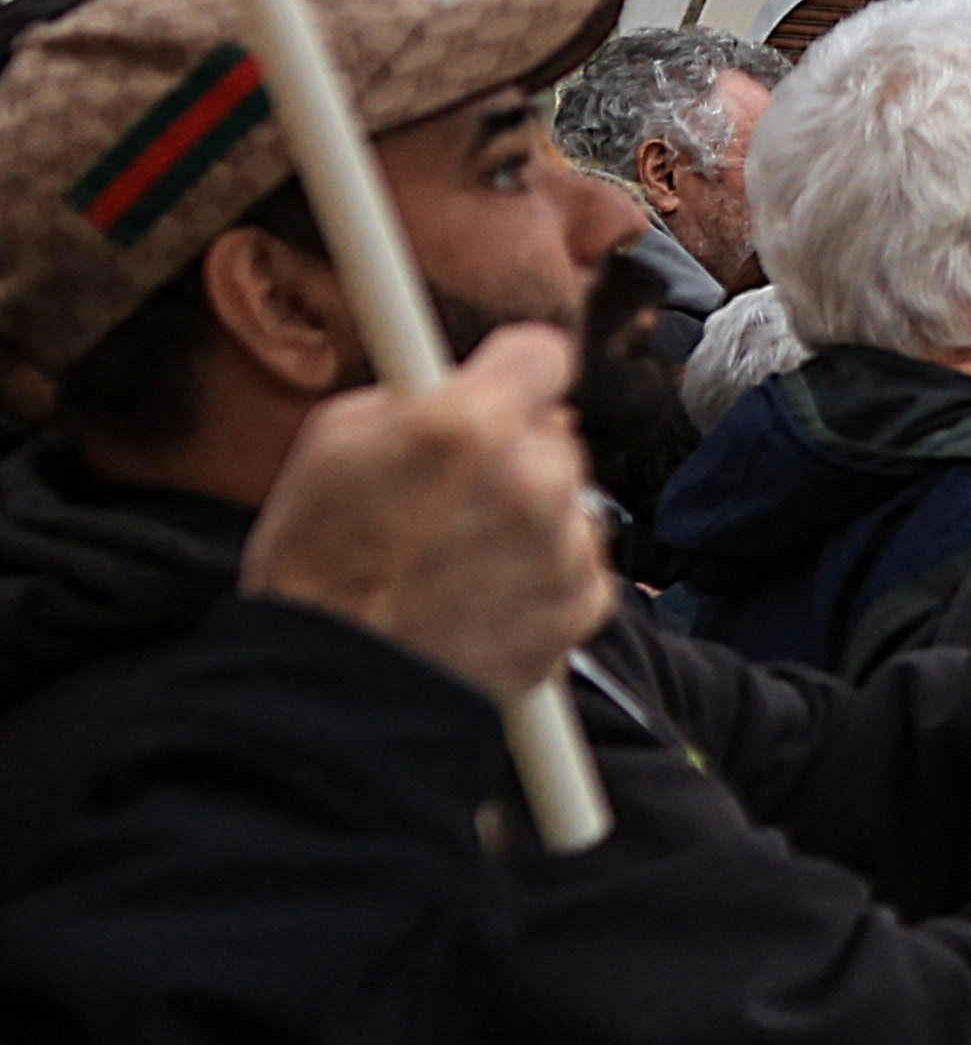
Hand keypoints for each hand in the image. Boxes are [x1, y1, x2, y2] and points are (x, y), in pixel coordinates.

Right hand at [241, 333, 613, 703]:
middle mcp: (530, 478)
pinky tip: (481, 594)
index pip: (543, 353)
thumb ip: (411, 396)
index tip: (501, 385)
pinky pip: (579, 562)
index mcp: (464, 425)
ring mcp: (563, 544)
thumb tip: (462, 381)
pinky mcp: (582, 603)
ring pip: (569, 500)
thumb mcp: (329, 446)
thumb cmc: (315, 569)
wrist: (333, 691)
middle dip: (513, 453)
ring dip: (529, 515)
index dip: (516, 370)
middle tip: (447, 497)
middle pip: (555, 434)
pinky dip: (543, 573)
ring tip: (453, 557)